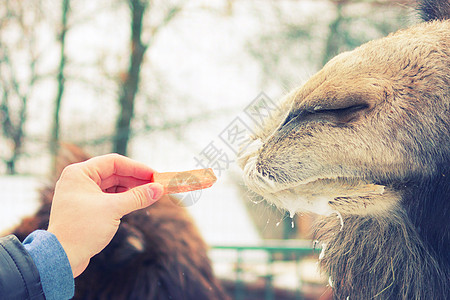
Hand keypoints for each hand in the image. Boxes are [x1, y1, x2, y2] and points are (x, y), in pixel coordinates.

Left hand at [47, 154, 162, 277]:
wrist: (61, 259)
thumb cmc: (82, 229)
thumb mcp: (113, 209)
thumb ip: (138, 197)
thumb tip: (159, 189)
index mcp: (79, 173)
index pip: (114, 162)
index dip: (137, 168)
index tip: (155, 175)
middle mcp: (79, 180)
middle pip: (114, 173)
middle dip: (136, 179)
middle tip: (156, 185)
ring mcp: (82, 194)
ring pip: (113, 186)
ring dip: (132, 190)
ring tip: (150, 194)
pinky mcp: (86, 208)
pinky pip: (109, 198)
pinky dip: (124, 199)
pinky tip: (138, 202)